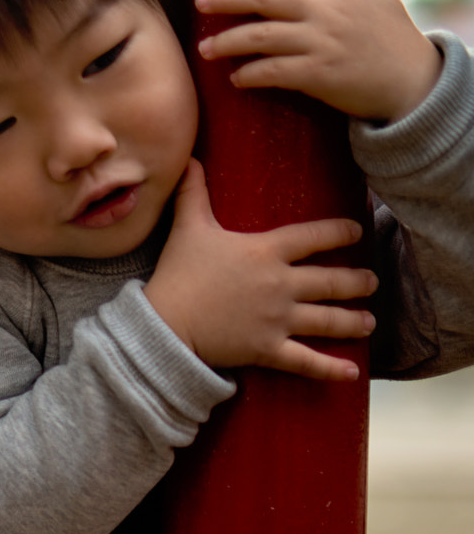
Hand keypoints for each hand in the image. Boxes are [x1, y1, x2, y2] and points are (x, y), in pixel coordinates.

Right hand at [145, 159, 376, 381]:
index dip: (341, 233)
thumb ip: (194, 194)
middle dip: (357, 282)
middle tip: (370, 282)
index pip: (316, 237)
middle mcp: (281, 284)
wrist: (163, 325)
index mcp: (267, 252)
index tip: (357, 233)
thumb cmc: (177, 275)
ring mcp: (278, 319)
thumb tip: (189, 159)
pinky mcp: (267, 349)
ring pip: (328, 320)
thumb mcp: (187, 229)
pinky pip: (306, 361)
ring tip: (369, 321)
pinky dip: (331, 369)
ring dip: (353, 321)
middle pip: (332, 281)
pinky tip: (353, 373)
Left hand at [195, 0, 442, 123]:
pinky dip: (250, 74)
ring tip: (205, 48)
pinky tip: (235, 79)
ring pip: (262, 36)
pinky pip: (274, 72)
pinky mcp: (320, 74)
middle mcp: (327, 12)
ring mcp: (322, 43)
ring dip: (228, 41)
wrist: (415, 84)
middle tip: (200, 1)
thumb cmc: (397, 39)